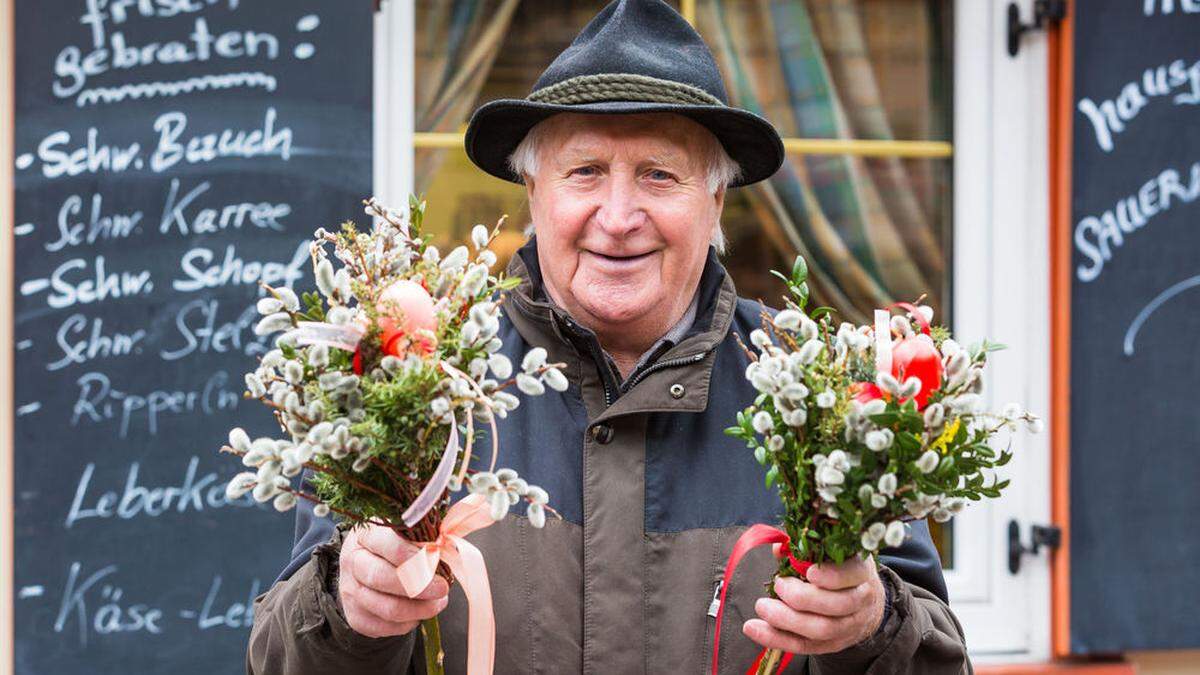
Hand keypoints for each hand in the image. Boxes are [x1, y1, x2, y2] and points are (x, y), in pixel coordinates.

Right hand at [338, 524, 449, 637]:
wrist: (364, 568)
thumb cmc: (393, 547)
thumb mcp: (404, 534)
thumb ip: (423, 537)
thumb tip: (447, 548)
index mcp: (365, 535)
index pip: (390, 544)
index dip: (416, 555)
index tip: (437, 560)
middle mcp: (352, 562)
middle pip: (382, 577)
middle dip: (419, 586)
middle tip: (443, 588)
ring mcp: (350, 591)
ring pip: (387, 608)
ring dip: (419, 609)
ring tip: (438, 603)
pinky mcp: (355, 617)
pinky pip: (384, 626)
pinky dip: (408, 623)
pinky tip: (420, 613)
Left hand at [743, 553, 885, 654]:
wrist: (865, 603)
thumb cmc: (840, 570)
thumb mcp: (831, 552)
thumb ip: (804, 547)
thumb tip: (779, 548)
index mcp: (860, 572)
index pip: (851, 575)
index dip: (832, 576)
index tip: (809, 571)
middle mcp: (860, 601)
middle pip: (836, 605)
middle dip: (802, 597)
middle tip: (778, 585)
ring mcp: (849, 626)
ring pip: (821, 630)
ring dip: (787, 620)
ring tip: (762, 606)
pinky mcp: (833, 644)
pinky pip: (804, 646)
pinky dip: (777, 639)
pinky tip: (755, 629)